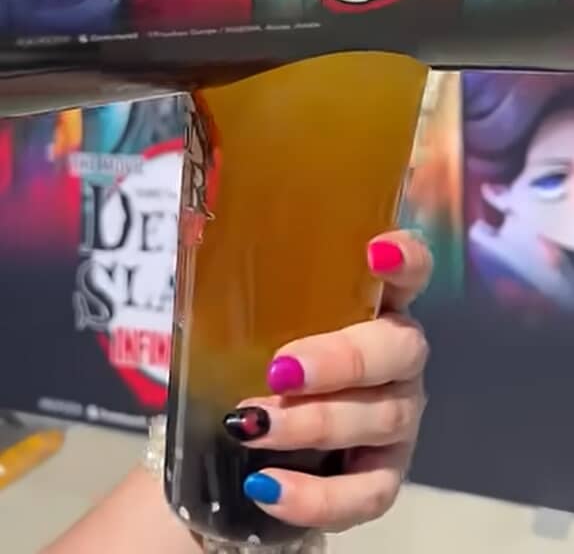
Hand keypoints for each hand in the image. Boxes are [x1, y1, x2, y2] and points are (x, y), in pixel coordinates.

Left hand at [223, 230, 430, 532]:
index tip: (375, 253)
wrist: (237, 444)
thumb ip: (242, 292)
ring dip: (313, 423)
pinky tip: (267, 487)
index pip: (410, 269)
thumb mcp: (245, 322)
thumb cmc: (249, 359)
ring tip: (251, 426)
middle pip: (399, 349)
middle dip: (341, 358)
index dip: (404, 258)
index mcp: (372, 303)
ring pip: (381, 418)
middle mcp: (396, 358)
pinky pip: (366, 492)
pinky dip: (315, 495)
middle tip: (280, 369)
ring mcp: (397, 418)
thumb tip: (196, 256)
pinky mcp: (383, 477)